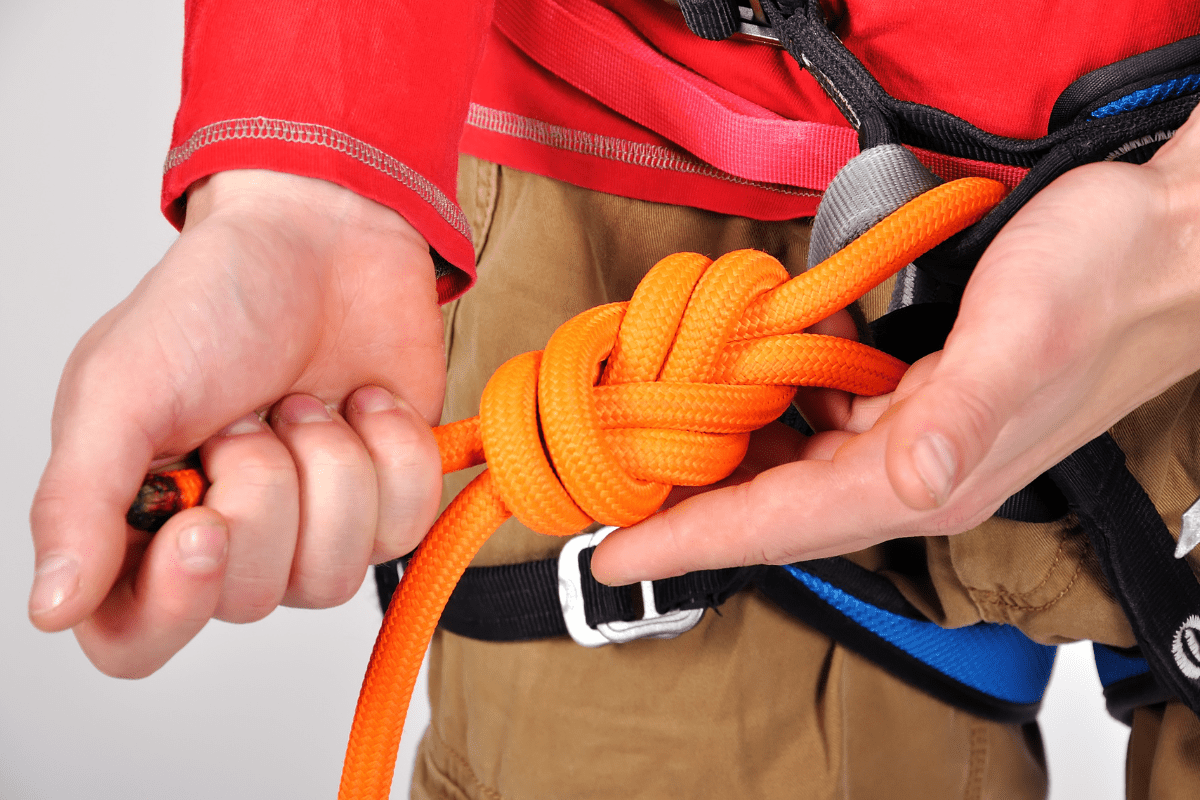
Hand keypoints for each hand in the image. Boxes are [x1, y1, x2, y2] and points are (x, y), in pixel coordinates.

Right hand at [29, 170, 444, 676]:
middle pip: (250, 600)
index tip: (204, 525)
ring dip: (329, 469)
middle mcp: (228, 539)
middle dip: (263, 489)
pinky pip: (404, 529)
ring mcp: (312, 526)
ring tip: (304, 402)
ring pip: (333, 576)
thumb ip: (80, 501)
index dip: (173, 604)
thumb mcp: (121, 388)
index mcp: (139, 519)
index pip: (137, 639)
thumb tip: (53, 608)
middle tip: (249, 413)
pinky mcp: (385, 500)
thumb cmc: (214, 300)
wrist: (325, 238)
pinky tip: (363, 403)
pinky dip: (391, 453)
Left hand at [591, 106, 1199, 584]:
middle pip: (773, 509)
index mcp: (928, 474)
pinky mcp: (918, 399)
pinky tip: (738, 391)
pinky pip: (824, 423)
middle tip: (603, 505)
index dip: (691, 542)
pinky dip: (770, 414)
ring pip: (792, 469)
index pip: (781, 524)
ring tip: (643, 457)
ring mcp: (916, 437)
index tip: (610, 557)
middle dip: (687, 516)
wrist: (1165, 248)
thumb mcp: (1027, 339)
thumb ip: (963, 413)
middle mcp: (913, 469)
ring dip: (721, 468)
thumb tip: (912, 473)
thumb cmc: (1102, 285)